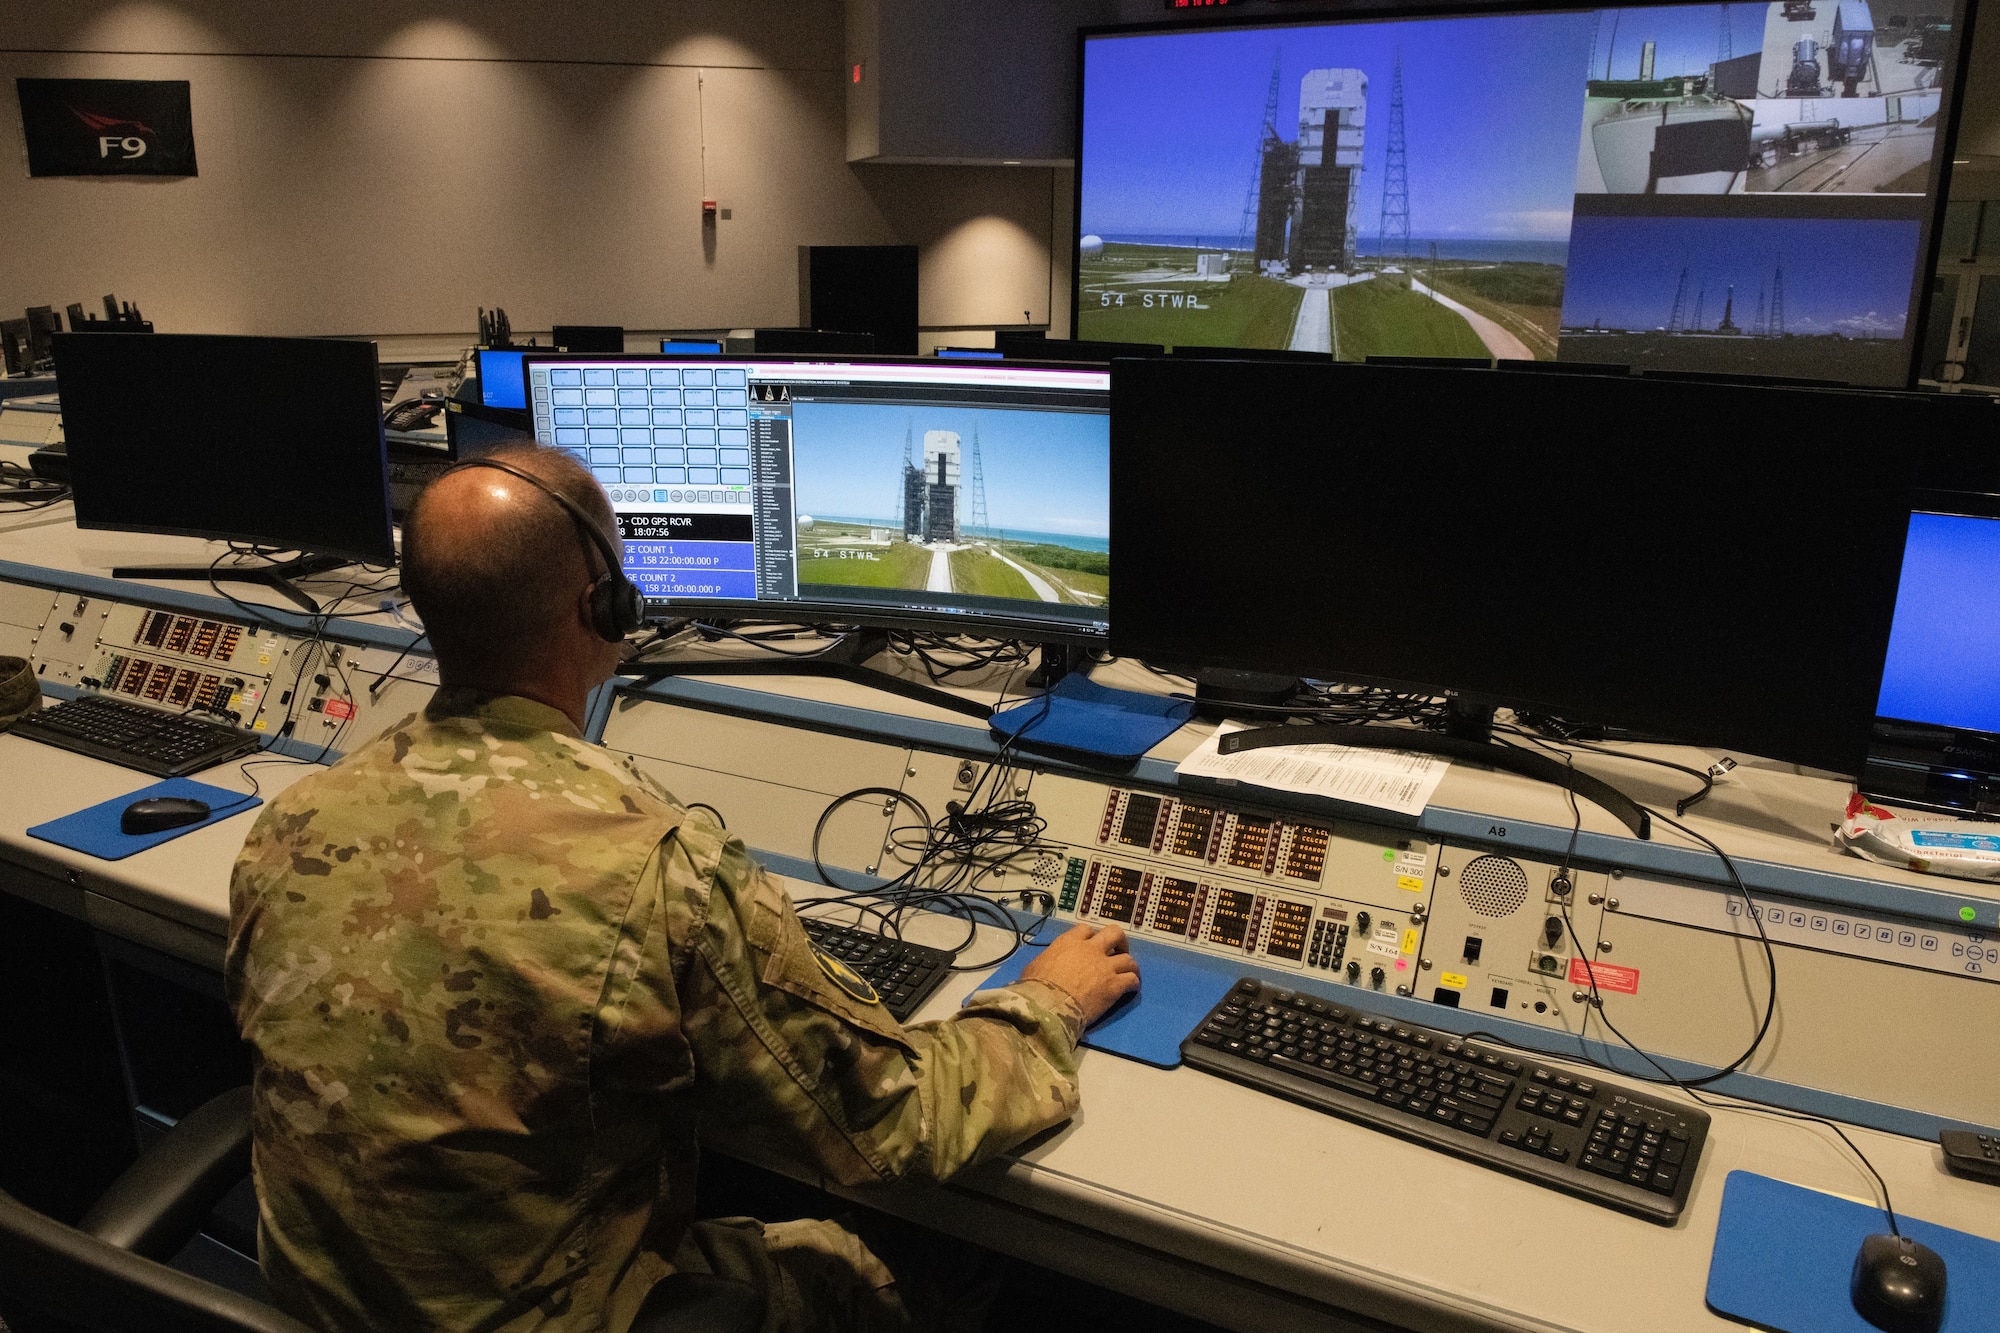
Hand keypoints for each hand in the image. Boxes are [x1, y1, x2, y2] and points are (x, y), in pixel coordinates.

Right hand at [1020, 923, 1139, 1028]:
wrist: (1048, 1006)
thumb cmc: (1036, 987)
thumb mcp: (1035, 966)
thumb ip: (1048, 960)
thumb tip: (1046, 965)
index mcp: (1069, 942)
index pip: (1086, 929)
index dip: (1091, 936)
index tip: (1091, 945)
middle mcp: (1091, 950)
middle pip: (1115, 933)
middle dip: (1119, 941)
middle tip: (1118, 950)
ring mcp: (1105, 967)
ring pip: (1129, 958)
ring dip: (1130, 965)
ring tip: (1130, 972)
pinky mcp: (1114, 985)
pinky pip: (1132, 980)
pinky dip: (1133, 983)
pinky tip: (1131, 989)